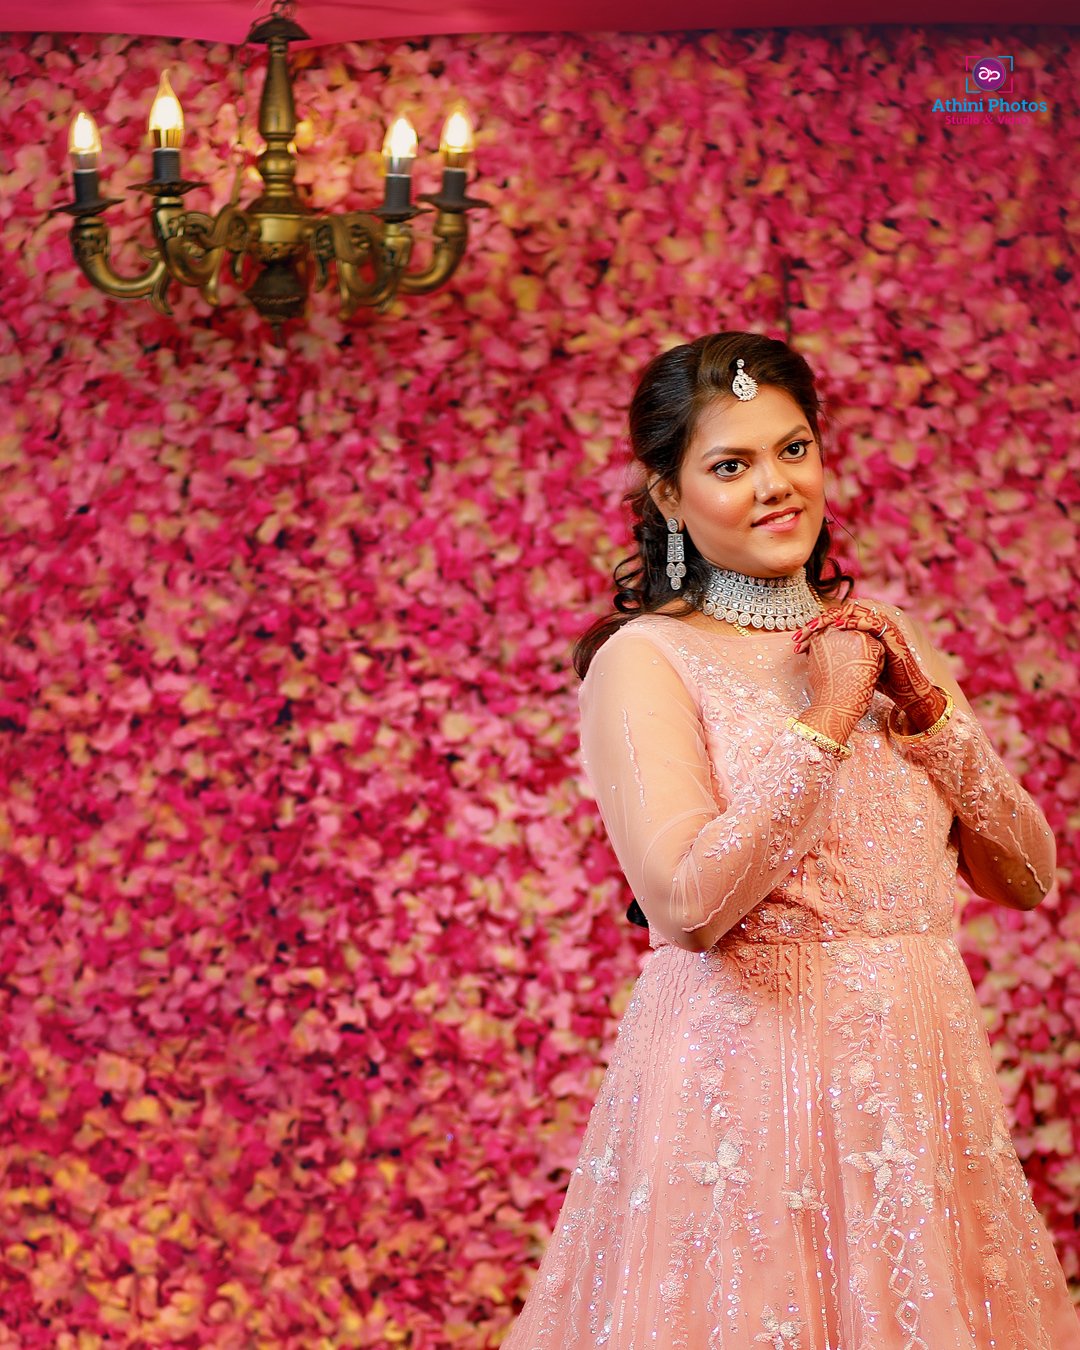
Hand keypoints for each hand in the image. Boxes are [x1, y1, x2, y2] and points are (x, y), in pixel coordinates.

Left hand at [793, 600, 946, 729]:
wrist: (904, 691)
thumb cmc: (878, 680)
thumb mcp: (852, 666)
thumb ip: (837, 656)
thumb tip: (810, 654)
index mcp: (858, 631)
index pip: (832, 622)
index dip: (813, 629)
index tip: (795, 642)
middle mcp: (869, 626)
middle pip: (838, 615)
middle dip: (816, 624)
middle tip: (798, 635)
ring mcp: (881, 628)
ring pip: (852, 613)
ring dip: (830, 619)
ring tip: (814, 627)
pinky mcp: (891, 634)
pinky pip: (872, 622)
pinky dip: (854, 622)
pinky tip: (839, 627)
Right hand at [798, 622, 884, 745]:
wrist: (833, 705)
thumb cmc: (826, 692)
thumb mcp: (817, 665)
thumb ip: (824, 651)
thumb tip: (834, 649)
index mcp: (818, 635)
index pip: (838, 636)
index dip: (842, 652)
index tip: (841, 667)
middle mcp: (833, 630)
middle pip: (853, 637)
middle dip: (855, 653)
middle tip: (849, 673)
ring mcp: (850, 634)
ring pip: (867, 641)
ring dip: (865, 657)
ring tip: (855, 675)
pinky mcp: (867, 642)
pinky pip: (879, 650)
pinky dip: (876, 664)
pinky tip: (866, 676)